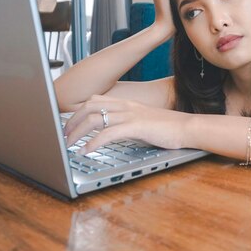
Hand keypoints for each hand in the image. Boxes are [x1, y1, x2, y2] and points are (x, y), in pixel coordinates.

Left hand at [63, 95, 189, 154]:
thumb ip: (126, 124)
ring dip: (77, 132)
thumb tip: (110, 134)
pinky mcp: (136, 126)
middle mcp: (125, 105)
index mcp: (126, 103)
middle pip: (88, 107)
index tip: (67, 125)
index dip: (77, 111)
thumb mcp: (142, 122)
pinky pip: (108, 132)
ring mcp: (130, 114)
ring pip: (94, 118)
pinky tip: (87, 150)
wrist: (187, 128)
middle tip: (63, 136)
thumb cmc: (168, 128)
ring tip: (68, 145)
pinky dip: (94, 142)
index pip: (94, 100)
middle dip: (71, 121)